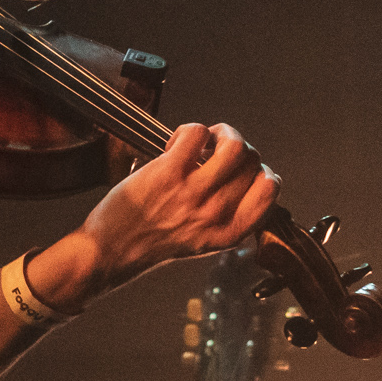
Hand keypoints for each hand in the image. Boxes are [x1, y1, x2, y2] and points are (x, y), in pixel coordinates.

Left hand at [61, 123, 279, 301]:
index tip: (246, 169)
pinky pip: (198, 133)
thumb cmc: (153, 242)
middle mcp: (215, 214)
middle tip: (218, 152)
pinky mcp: (169, 172)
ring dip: (223, 134)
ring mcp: (193, 193)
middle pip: (252, 162)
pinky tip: (178, 143)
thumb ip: (227, 215)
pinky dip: (191, 130)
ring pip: (234, 146)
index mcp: (229, 233)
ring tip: (207, 142)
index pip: (270, 191)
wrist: (111, 250)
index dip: (262, 172)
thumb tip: (244, 177)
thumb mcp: (203, 240)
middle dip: (239, 149)